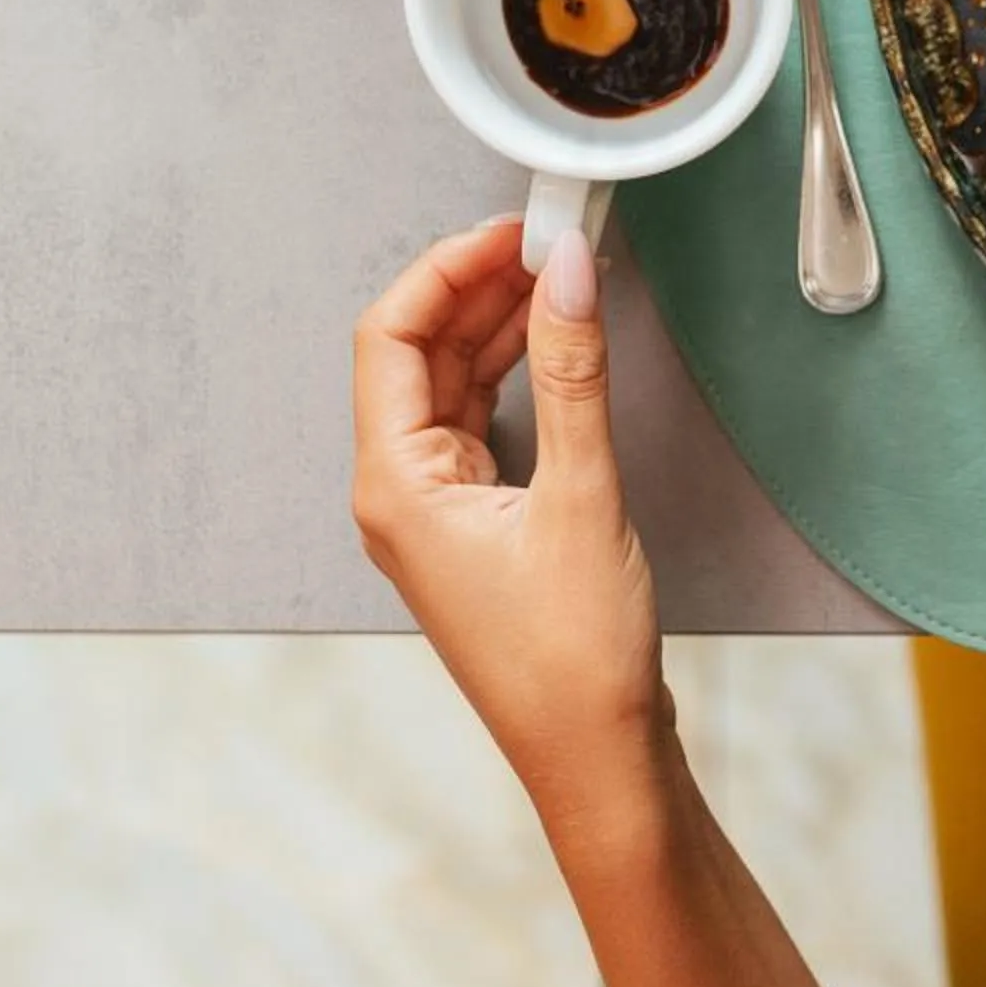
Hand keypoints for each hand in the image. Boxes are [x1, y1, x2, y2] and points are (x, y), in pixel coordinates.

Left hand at [350, 220, 667, 809]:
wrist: (594, 755)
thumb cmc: (572, 656)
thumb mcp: (579, 496)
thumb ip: (573, 373)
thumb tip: (569, 274)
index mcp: (393, 483)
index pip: (391, 336)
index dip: (447, 268)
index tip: (515, 231)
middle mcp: (398, 490)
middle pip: (418, 353)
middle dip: (479, 286)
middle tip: (551, 240)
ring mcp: (434, 508)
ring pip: (452, 383)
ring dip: (500, 324)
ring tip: (562, 275)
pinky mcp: (475, 522)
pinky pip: (479, 419)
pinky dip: (517, 371)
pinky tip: (558, 343)